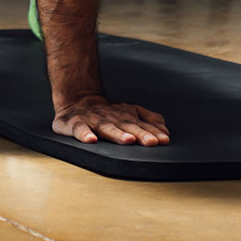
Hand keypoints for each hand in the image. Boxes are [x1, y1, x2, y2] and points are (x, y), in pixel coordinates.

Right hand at [52, 94, 169, 145]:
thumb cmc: (107, 111)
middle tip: (151, 142)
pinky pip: (79, 129)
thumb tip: (165, 132)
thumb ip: (149, 119)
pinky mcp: (75, 123)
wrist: (77, 99)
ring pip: (107, 127)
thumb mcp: (131, 111)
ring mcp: (93, 120)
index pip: (142, 125)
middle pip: (127, 126)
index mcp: (125, 115)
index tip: (163, 140)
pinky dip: (84, 134)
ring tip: (127, 140)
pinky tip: (91, 140)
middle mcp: (111, 117)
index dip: (153, 133)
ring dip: (117, 134)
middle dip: (140, 134)